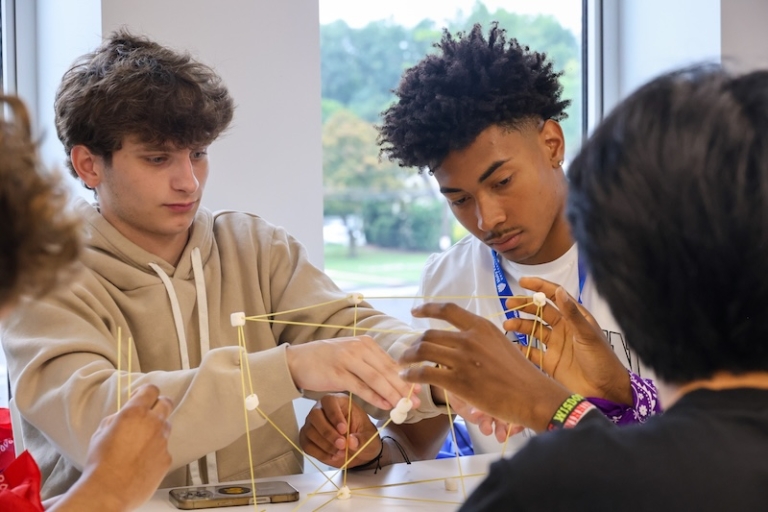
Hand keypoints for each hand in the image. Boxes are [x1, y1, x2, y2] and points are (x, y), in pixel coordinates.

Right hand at [53, 384, 172, 511]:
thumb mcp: (101, 432)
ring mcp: (163, 441)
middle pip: (166, 403)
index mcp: (135, 413)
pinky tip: (142, 461)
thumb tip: (123, 416)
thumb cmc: (100, 462)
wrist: (108, 491)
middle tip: (148, 412)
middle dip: (158, 404)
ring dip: (156, 429)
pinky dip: (155, 451)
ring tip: (140, 443)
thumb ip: (117, 419)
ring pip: (165, 427)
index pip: (151, 390)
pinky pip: (163, 448)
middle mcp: (153, 423)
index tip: (141, 396)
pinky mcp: (167, 457)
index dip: (146, 392)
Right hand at [286, 335, 419, 409]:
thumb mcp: (351, 357)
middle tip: (417, 403)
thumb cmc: (326, 361)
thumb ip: (371, 366)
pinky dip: (375, 398)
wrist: (297, 361)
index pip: (391, 362)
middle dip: (404, 388)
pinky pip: (361, 388)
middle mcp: (359, 348)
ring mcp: (348, 359)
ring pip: (377, 379)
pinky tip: (385, 406)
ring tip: (405, 407)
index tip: (419, 391)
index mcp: (365, 343)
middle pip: (387, 371)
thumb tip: (393, 383)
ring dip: (393, 394)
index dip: (406, 378)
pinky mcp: (338, 373)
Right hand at [300, 393, 380, 467]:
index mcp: (339, 403)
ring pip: (309, 431)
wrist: (358, 452)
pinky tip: (333, 456)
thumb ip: (362, 439)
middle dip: (328, 432)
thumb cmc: (363, 437)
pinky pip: (307, 445)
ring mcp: (312, 424)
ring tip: (341, 452)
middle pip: (315, 415)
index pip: (329, 401)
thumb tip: (351, 441)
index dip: (334, 415)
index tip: (344, 430)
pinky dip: (320, 453)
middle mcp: (322, 410)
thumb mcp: (369, 438)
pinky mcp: (307, 439)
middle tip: (342, 444)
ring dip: (325, 444)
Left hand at [399, 302, 570, 432]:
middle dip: (413, 343)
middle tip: (408, 351)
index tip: (415, 311)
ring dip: (408, 357)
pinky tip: (407, 377)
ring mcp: (463, 359)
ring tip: (403, 363)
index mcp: (481, 327)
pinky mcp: (458, 381)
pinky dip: (411, 374)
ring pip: (423, 351)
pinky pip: (425, 372)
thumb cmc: (520, 374)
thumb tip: (459, 341)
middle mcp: (470, 338)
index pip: (448, 309)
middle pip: (429, 334)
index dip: (427, 308)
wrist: (532, 396)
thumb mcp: (500, 345)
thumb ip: (479, 340)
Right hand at [505, 277, 631, 404]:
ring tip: (508, 325)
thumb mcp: (587, 334)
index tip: (522, 281)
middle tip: (509, 304)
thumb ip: (571, 313)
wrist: (605, 390)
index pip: (554, 296)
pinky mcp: (549, 361)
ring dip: (520, 325)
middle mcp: (562, 328)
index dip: (539, 287)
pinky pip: (531, 352)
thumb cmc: (601, 359)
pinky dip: (520, 348)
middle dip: (524, 306)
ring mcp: (555, 345)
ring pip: (532, 330)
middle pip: (539, 312)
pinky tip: (512, 344)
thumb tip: (558, 290)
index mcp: (574, 318)